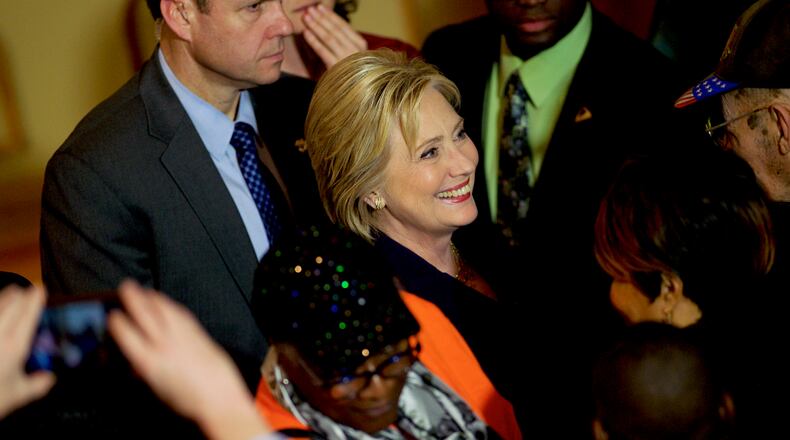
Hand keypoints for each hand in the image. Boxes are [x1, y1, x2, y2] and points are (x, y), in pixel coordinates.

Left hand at [0, 285, 55, 418]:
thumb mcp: (17, 395)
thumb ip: (36, 385)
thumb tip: (49, 379)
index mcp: (13, 346)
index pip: (28, 314)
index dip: (36, 299)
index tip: (41, 289)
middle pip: (11, 303)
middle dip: (20, 294)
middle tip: (27, 292)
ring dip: (5, 297)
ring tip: (11, 294)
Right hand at [107, 280, 269, 439]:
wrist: (219, 398)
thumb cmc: (189, 400)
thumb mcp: (157, 389)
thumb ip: (144, 372)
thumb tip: (135, 364)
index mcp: (149, 362)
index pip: (126, 334)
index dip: (116, 321)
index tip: (112, 315)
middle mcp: (165, 345)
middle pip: (145, 313)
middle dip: (133, 297)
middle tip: (125, 286)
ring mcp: (183, 336)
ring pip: (164, 308)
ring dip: (151, 297)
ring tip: (143, 290)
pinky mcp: (198, 333)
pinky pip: (181, 313)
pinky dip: (170, 305)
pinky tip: (166, 302)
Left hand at [302, 3, 367, 68]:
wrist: (359, 94)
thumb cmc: (353, 73)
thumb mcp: (353, 55)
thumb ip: (344, 42)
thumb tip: (328, 26)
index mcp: (360, 45)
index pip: (344, 26)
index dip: (330, 16)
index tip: (320, 8)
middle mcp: (356, 50)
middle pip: (335, 30)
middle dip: (321, 18)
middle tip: (310, 10)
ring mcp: (347, 58)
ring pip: (329, 38)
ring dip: (316, 26)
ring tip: (306, 18)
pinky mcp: (337, 68)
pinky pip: (323, 51)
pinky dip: (314, 41)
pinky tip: (306, 33)